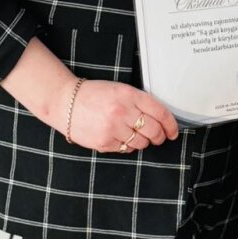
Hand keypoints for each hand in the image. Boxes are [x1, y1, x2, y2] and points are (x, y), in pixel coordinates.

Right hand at [53, 78, 178, 153]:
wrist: (65, 102)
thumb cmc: (93, 95)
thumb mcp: (120, 89)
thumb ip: (139, 101)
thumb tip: (160, 120)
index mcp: (129, 95)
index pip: (160, 112)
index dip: (171, 125)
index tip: (173, 131)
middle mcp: (122, 111)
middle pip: (154, 131)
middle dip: (160, 137)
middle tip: (158, 137)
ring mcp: (113, 129)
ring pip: (141, 143)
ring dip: (143, 142)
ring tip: (133, 134)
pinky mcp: (104, 143)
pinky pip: (126, 149)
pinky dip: (127, 145)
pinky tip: (119, 137)